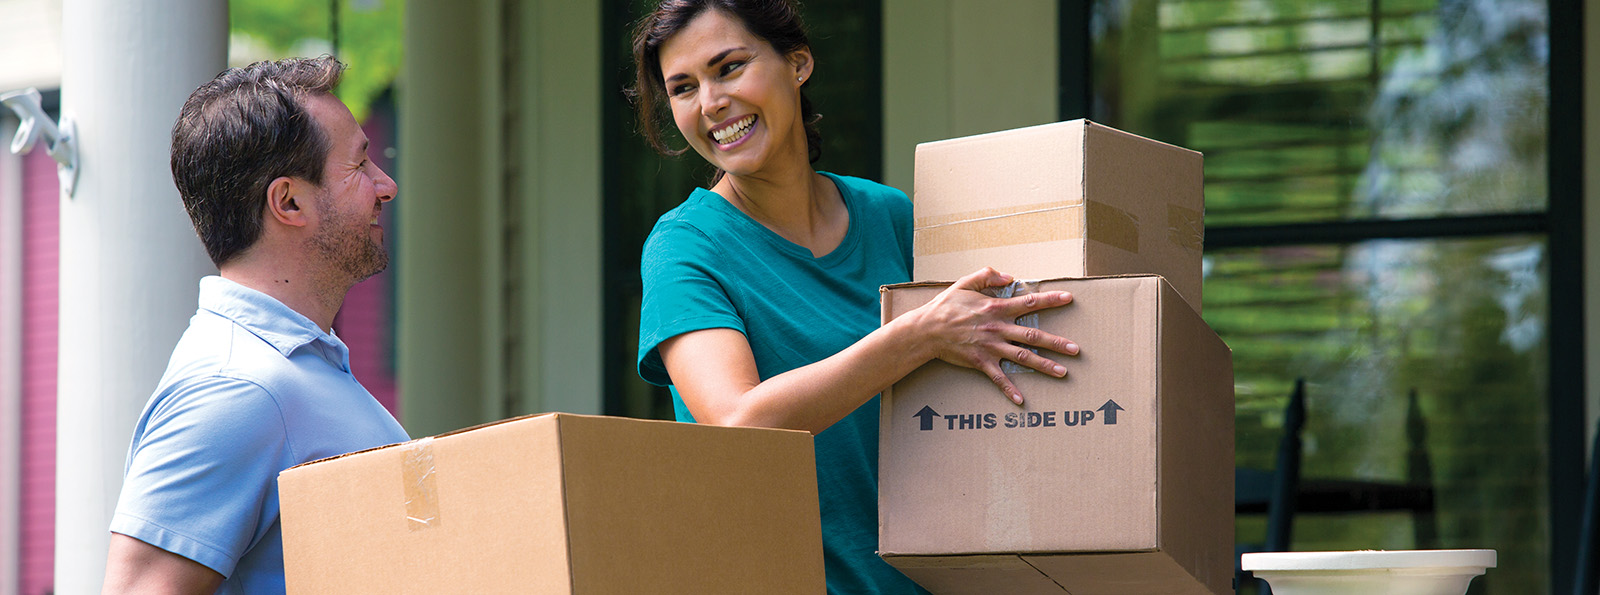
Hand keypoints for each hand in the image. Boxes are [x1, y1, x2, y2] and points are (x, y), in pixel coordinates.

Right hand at [910, 267, 1079, 404]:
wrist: (926, 330)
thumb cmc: (945, 305)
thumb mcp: (965, 283)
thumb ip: (988, 276)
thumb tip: (1010, 276)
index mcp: (997, 307)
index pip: (1030, 302)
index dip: (1050, 300)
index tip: (1070, 299)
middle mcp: (998, 328)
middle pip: (1033, 335)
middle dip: (1056, 342)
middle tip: (1076, 350)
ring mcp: (991, 347)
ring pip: (1023, 357)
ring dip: (1044, 365)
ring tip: (1064, 372)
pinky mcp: (981, 362)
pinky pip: (998, 378)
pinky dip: (1010, 390)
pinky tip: (1022, 401)